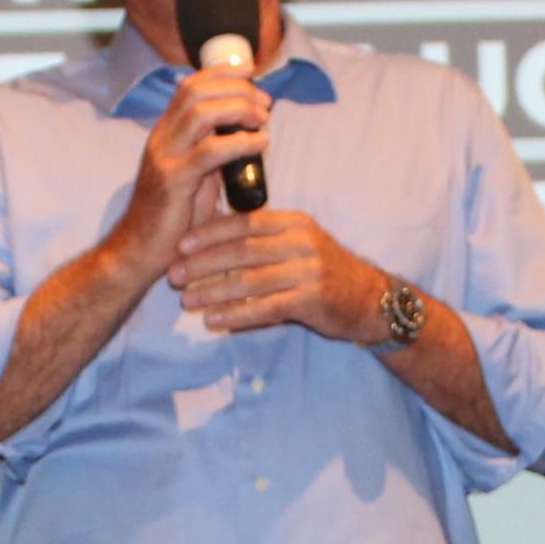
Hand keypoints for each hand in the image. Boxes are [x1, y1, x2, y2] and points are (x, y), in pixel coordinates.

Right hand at [110, 67, 274, 284]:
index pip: (190, 84)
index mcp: (166, 132)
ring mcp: (164, 157)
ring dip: (238, 109)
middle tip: (264, 103)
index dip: (221, 72)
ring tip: (262, 119)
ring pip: (201, 112)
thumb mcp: (196, 175)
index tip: (251, 73)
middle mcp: (162, 138)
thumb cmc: (173, 218)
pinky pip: (209, 152)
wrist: (139, 251)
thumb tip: (245, 133)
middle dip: (235, 88)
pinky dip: (238, 143)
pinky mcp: (172, 180)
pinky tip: (258, 143)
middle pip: (196, 90)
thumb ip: (214, 151)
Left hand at [170, 206, 390, 340]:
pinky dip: (236, 314)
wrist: (370, 300)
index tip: (180, 243)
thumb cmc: (324, 272)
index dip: (209, 232)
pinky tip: (214, 321)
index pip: (244, 223)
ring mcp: (308, 270)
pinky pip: (265, 307)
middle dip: (203, 263)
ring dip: (213, 291)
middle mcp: (301, 242)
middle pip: (242, 250)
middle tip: (174, 274)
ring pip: (250, 280)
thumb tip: (213, 236)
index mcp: (293, 223)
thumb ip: (262, 239)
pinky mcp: (311, 299)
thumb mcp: (297, 244)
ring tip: (187, 300)